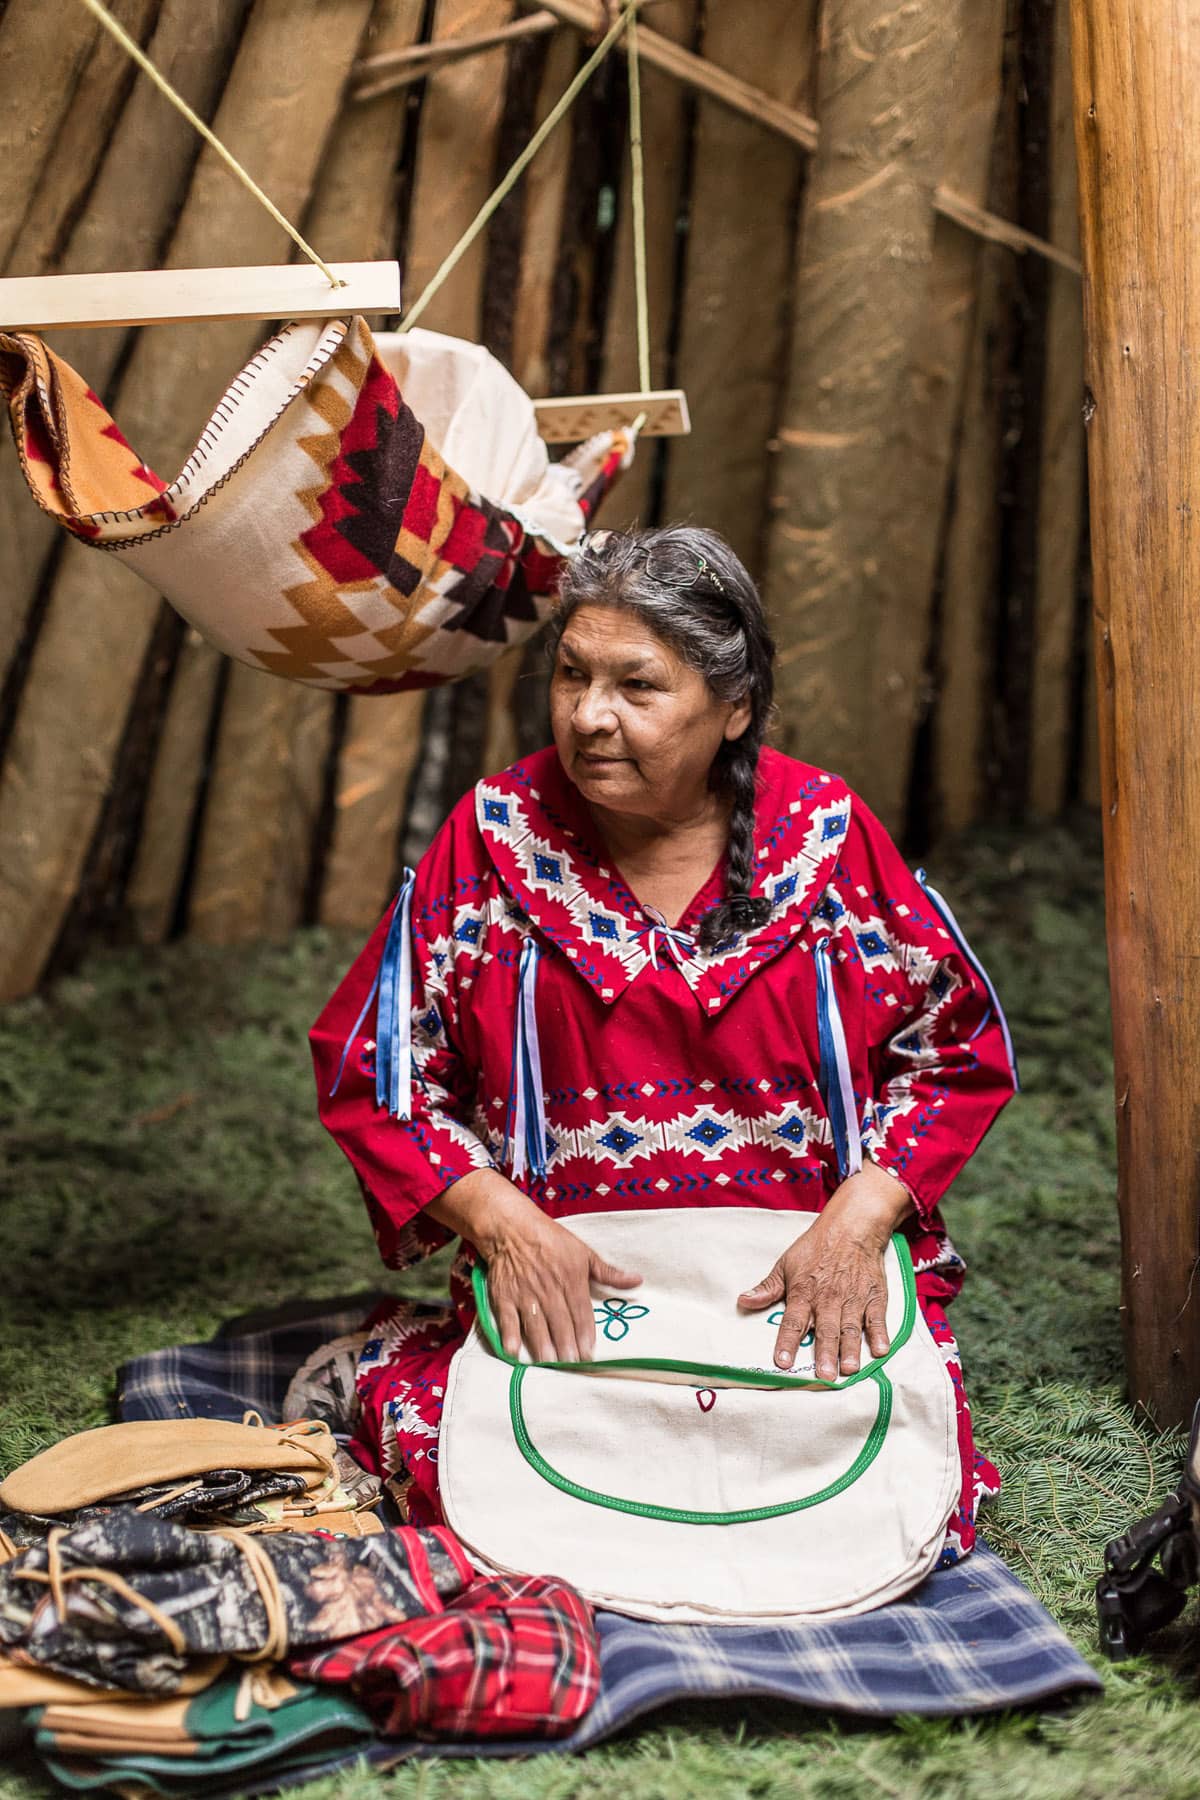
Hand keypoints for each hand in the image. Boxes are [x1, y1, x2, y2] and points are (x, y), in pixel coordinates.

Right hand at [427, 1170, 640, 1361]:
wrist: (512, 1227)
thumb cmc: (551, 1240)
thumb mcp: (584, 1252)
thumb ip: (609, 1273)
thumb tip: (637, 1281)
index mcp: (571, 1278)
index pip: (581, 1311)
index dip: (585, 1334)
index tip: (590, 1354)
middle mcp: (549, 1288)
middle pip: (560, 1321)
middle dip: (567, 1345)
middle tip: (572, 1365)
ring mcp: (525, 1293)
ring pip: (536, 1323)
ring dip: (543, 1344)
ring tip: (550, 1363)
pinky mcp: (504, 1296)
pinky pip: (507, 1318)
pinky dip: (509, 1335)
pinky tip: (513, 1352)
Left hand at [737, 1162, 912, 1380]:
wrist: (851, 1227)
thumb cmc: (815, 1248)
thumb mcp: (786, 1264)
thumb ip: (767, 1288)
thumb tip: (743, 1301)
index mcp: (803, 1292)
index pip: (793, 1321)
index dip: (787, 1343)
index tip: (782, 1363)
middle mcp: (828, 1299)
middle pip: (825, 1330)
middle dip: (824, 1354)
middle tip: (824, 1377)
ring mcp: (853, 1299)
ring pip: (851, 1328)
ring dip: (850, 1350)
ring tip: (849, 1370)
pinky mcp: (874, 1297)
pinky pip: (877, 1318)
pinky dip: (880, 1334)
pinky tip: (881, 1350)